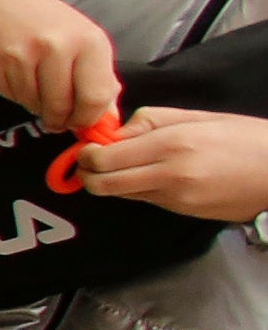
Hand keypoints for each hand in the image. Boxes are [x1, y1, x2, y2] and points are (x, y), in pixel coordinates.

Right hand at [0, 0, 123, 133]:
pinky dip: (12, 92)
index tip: (80, 122)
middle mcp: (54, 46)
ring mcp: (19, 55)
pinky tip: (12, 72)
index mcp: (86, 40)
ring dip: (33, 102)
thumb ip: (98, 79)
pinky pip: (8, 95)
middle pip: (61, 106)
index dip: (87, 117)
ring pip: (32, 104)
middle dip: (58, 118)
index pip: (95, 98)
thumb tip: (106, 120)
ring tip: (32, 82)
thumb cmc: (41, 20)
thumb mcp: (81, 39)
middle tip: (55, 115)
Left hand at [63, 107, 267, 222]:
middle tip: (92, 161)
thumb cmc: (242, 138)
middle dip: (88, 173)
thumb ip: (149, 121)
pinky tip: (151, 174)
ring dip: (111, 182)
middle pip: (103, 184)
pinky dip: (137, 188)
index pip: (105, 158)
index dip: (86, 154)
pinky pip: (145, 200)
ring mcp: (176, 198)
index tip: (88, 146)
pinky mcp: (183, 212)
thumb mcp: (195, 117)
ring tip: (122, 165)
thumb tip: (116, 133)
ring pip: (121, 195)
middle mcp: (169, 175)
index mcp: (171, 144)